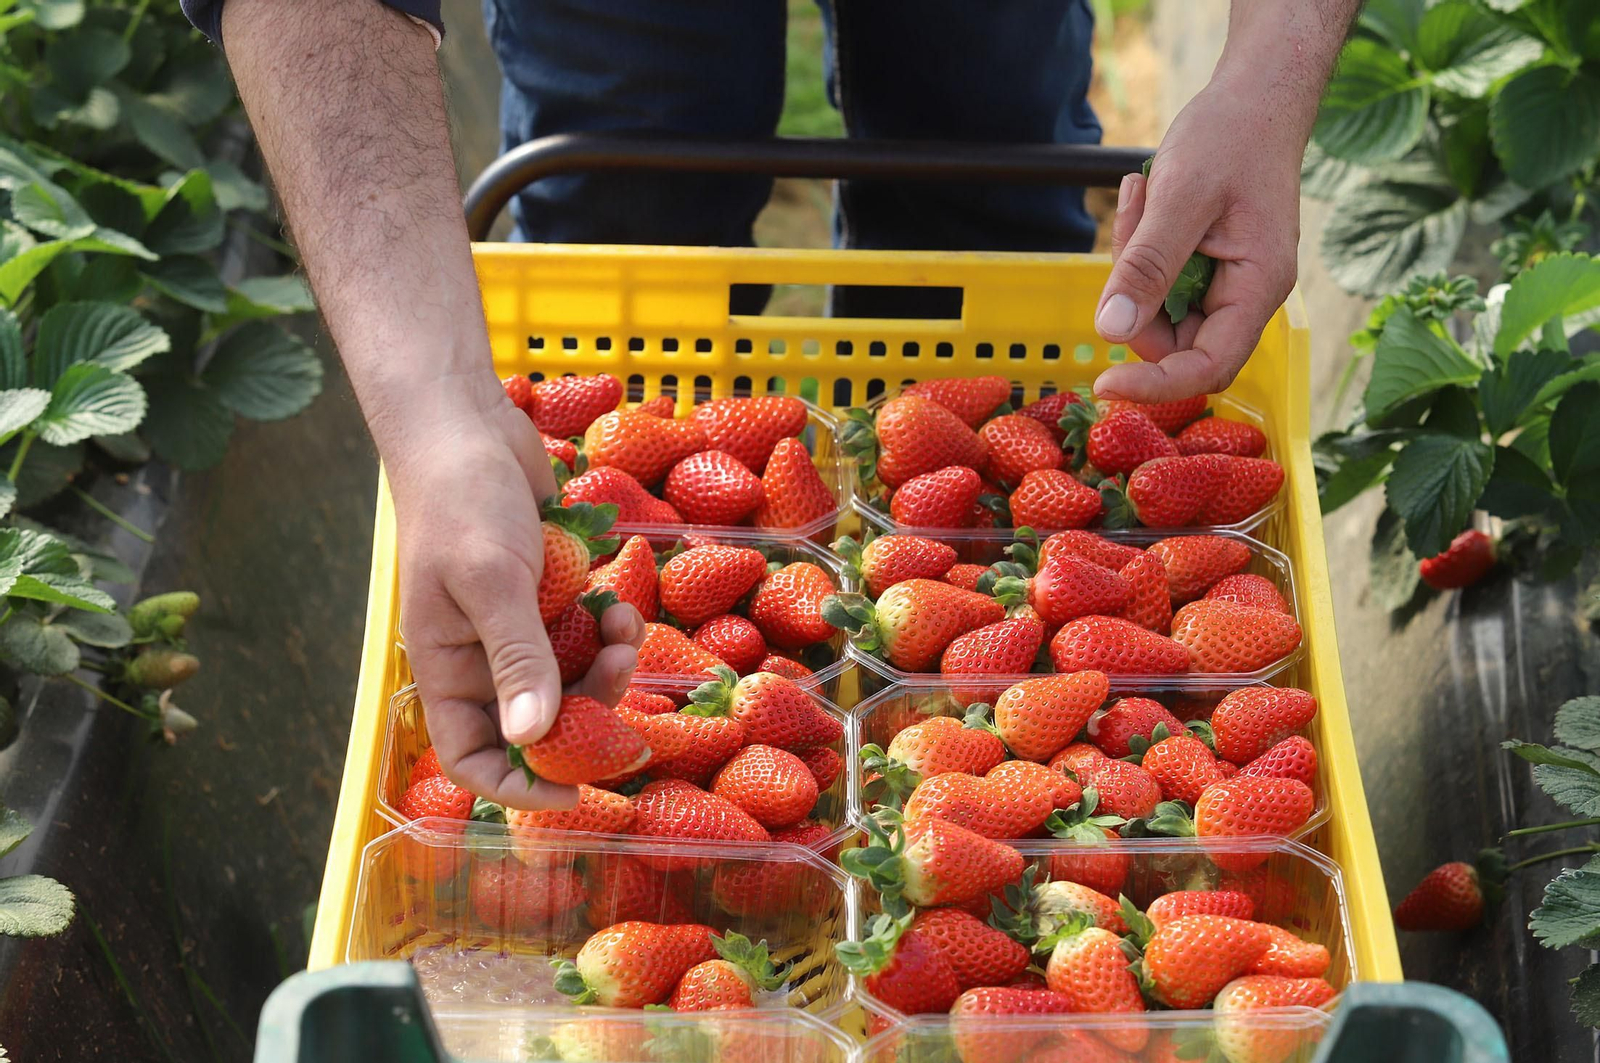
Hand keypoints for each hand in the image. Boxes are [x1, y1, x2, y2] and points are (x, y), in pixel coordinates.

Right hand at [389, 377, 643, 809]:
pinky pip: (586, 637)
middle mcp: (481, 658)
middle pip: (539, 725)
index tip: (576, 792)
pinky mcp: (548, 595)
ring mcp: (517, 627)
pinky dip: (608, 629)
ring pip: (572, 681)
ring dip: (606, 666)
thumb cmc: (463, 501)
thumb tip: (531, 739)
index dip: (519, 787)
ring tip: (624, 625)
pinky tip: (619, 601)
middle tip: (622, 673)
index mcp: (448, 668)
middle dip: (588, 711)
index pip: (473, 760)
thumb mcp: (490, 580)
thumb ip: (517, 657)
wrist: (466, 425)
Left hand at [1092, 77, 1303, 402]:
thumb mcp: (1182, 197)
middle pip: (1175, 341)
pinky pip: (1158, 281)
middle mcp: (1246, 296)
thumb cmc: (1231, 136)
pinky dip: (1140, 247)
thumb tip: (1111, 331)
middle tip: (1130, 228)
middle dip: (1136, 300)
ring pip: (1158, 309)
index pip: (1207, 367)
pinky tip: (1146, 194)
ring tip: (1142, 195)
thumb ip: (1148, 266)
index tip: (1103, 386)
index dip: (1156, 386)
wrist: (1257, 96)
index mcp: (1257, 288)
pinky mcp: (1206, 267)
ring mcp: (1226, 283)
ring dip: (1134, 264)